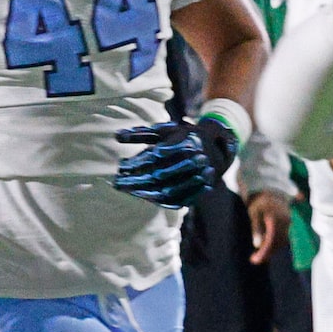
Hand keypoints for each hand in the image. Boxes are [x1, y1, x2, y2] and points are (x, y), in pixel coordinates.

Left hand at [114, 112, 237, 208]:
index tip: (121, 167)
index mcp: (186, 142)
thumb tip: (116, 136)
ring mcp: (200, 177)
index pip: (156, 156)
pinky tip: (146, 198)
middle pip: (160, 174)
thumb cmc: (183, 136)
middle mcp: (195, 160)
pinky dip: (162, 201)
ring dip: (147, 192)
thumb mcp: (165, 130)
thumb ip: (141, 133)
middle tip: (119, 183)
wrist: (216, 148)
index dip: (137, 163)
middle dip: (138, 180)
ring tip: (129, 192)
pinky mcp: (201, 189)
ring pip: (170, 189)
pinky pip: (180, 199)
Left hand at [246, 189, 288, 262]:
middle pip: (276, 243)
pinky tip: (265, 249)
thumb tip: (257, 245)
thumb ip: (257, 229)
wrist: (272, 193)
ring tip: (258, 257)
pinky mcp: (288, 227)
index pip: (271, 240)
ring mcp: (288, 225)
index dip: (264, 251)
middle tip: (254, 260)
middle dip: (266, 253)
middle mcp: (285, 223)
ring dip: (270, 250)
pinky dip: (274, 245)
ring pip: (280, 242)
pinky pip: (282, 239)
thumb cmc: (260, 204)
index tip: (254, 260)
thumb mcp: (254, 214)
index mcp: (276, 219)